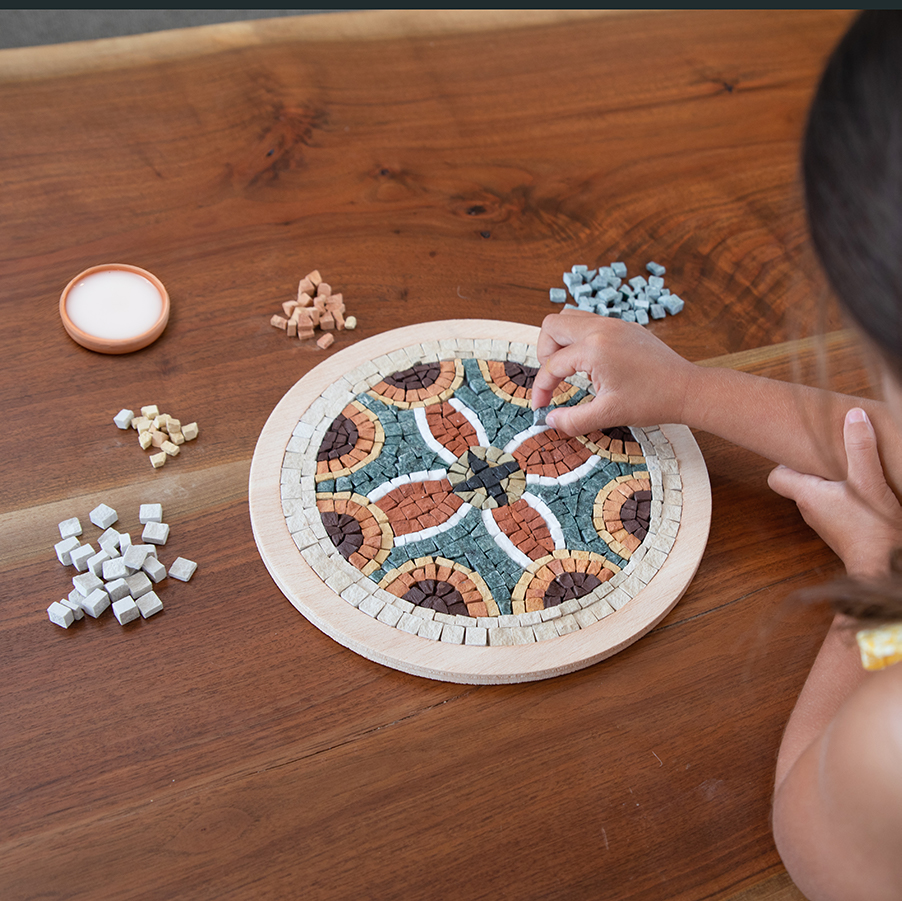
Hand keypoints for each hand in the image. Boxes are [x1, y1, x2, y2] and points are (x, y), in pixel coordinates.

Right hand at [532, 310, 695, 434]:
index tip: (542, 407)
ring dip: (560, 342)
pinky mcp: (624, 326)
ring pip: (569, 318)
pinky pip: (589, 322)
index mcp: (594, 348)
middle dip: (545, 354)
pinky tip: (590, 364)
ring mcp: (614, 323)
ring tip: (568, 369)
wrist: (687, 390)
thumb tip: (550, 421)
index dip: (541, 388)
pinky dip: (579, 339)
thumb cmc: (653, 400)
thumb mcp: (608, 415)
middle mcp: (601, 328)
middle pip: (552, 326)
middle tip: (553, 379)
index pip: (552, 364)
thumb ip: (573, 420)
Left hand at [768, 407, 901, 579]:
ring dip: (828, 481)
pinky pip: (832, 506)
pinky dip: (841, 496)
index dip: (784, 462)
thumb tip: (854, 416)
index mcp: (806, 496)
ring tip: (847, 469)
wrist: (884, 565)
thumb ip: (861, 448)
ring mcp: (824, 522)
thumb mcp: (869, 481)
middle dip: (810, 466)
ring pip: (816, 494)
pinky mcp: (840, 530)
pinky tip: (861, 490)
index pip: (775, 476)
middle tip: (827, 453)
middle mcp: (809, 510)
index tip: (802, 449)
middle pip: (797, 482)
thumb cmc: (872, 528)